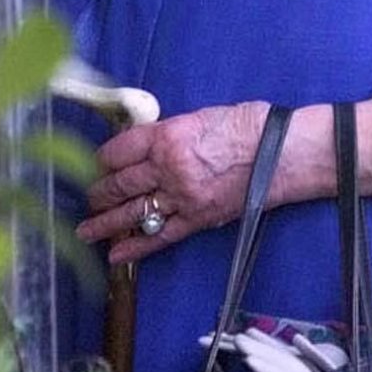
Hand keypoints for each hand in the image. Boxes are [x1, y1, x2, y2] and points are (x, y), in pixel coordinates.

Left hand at [76, 97, 371, 265]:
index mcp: (169, 135)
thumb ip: (171, 131)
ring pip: (133, 211)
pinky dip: (136, 246)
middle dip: (99, 192)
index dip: (105, 157)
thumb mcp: (203, 115)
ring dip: (105, 222)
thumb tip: (147, 141)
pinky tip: (115, 255)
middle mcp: (169, 167)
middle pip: (122, 182)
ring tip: (84, 230)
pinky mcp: (199, 219)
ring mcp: (183, 197)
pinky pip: (160, 236)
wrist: (287, 152)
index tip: (99, 163)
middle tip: (86, 198)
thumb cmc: (251, 125)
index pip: (120, 149)